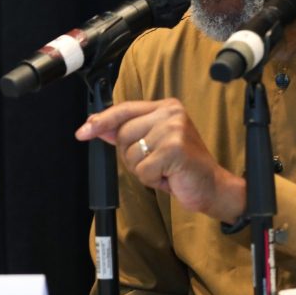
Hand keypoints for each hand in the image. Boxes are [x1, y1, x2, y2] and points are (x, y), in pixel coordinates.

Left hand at [75, 99, 244, 223]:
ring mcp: (173, 130)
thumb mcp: (152, 145)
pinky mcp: (174, 149)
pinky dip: (152, 180)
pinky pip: (142, 170)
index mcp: (166, 107)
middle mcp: (170, 113)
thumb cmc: (183, 167)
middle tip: (156, 162)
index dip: (102, 121)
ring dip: (143, 170)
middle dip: (132, 156)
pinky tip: (169, 176)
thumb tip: (96, 126)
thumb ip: (127, 133)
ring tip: (164, 169)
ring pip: (130, 154)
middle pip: (123, 134)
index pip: (124, 110)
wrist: (212, 187)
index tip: (83, 132)